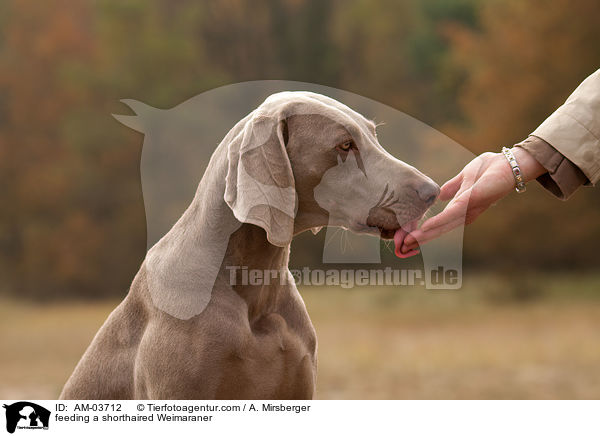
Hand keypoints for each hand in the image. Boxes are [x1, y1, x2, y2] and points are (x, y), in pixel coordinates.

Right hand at [400, 147, 545, 252]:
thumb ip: (452, 188)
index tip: (404, 240)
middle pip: (438, 231)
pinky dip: (437, 222)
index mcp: (460, 210)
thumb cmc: (490, 169)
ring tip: (408, 242)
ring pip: (442, 226)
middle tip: (401, 247)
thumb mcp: (465, 178)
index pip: (438, 225)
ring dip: (424, 235)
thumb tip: (438, 194)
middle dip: (419, 239)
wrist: (510, 164)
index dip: (422, 233)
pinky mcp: (470, 202)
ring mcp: (467, 210)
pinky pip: (451, 214)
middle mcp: (463, 214)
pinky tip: (425, 227)